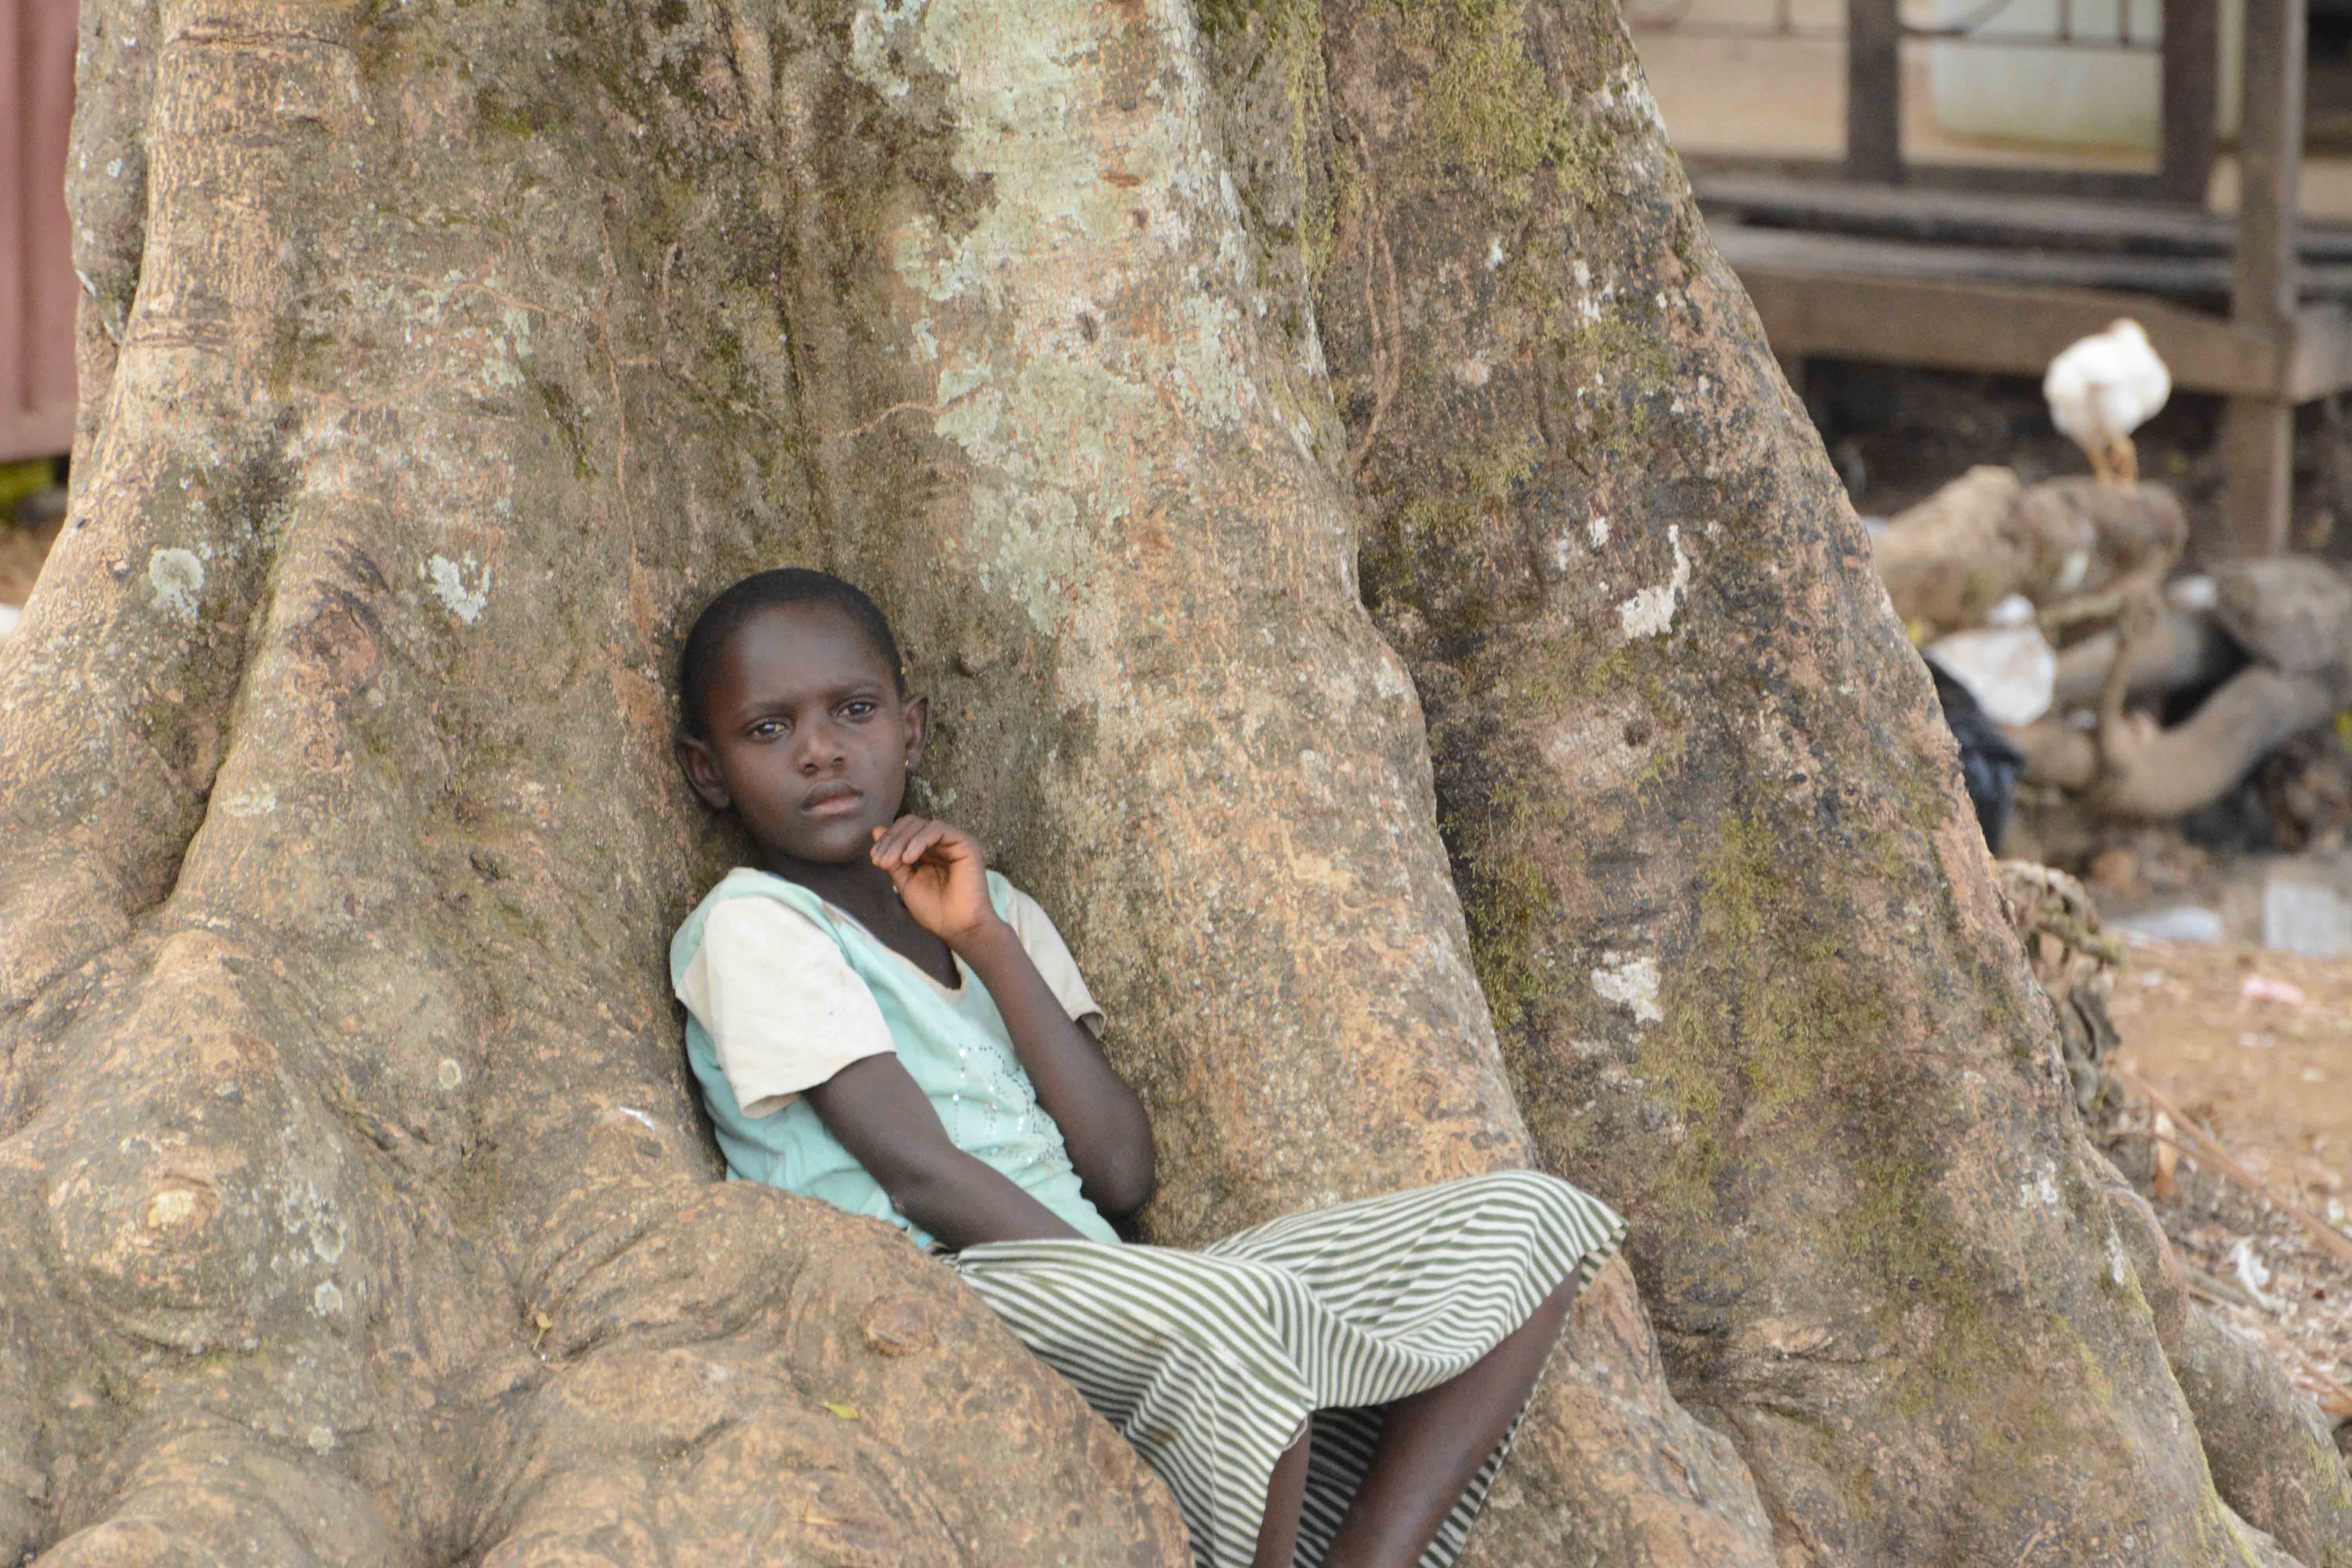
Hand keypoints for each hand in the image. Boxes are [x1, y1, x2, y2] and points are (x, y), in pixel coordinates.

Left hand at [870, 816, 999, 945]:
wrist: (958, 927)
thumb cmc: (935, 910)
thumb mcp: (906, 882)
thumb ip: (893, 858)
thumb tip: (876, 830)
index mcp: (928, 851)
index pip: (904, 831)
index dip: (887, 840)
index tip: (875, 859)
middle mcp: (941, 843)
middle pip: (910, 824)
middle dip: (891, 840)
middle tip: (880, 861)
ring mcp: (954, 841)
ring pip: (921, 825)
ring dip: (901, 841)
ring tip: (891, 862)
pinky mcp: (966, 843)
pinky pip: (937, 830)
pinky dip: (919, 841)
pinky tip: (908, 859)